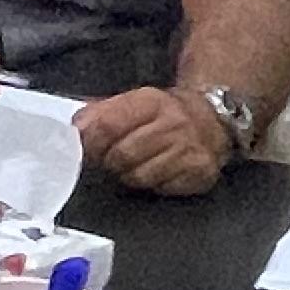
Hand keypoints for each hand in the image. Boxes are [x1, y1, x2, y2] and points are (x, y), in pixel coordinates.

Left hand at [77, 87, 232, 196]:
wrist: (213, 120)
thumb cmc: (163, 115)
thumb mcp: (133, 102)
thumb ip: (100, 113)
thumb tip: (76, 128)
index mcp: (150, 101)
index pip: (108, 125)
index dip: (89, 142)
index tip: (83, 149)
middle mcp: (173, 123)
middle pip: (121, 156)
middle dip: (108, 162)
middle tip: (110, 160)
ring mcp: (188, 149)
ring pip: (138, 176)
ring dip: (129, 175)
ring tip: (135, 164)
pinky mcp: (199, 172)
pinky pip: (160, 188)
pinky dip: (152, 184)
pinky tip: (158, 171)